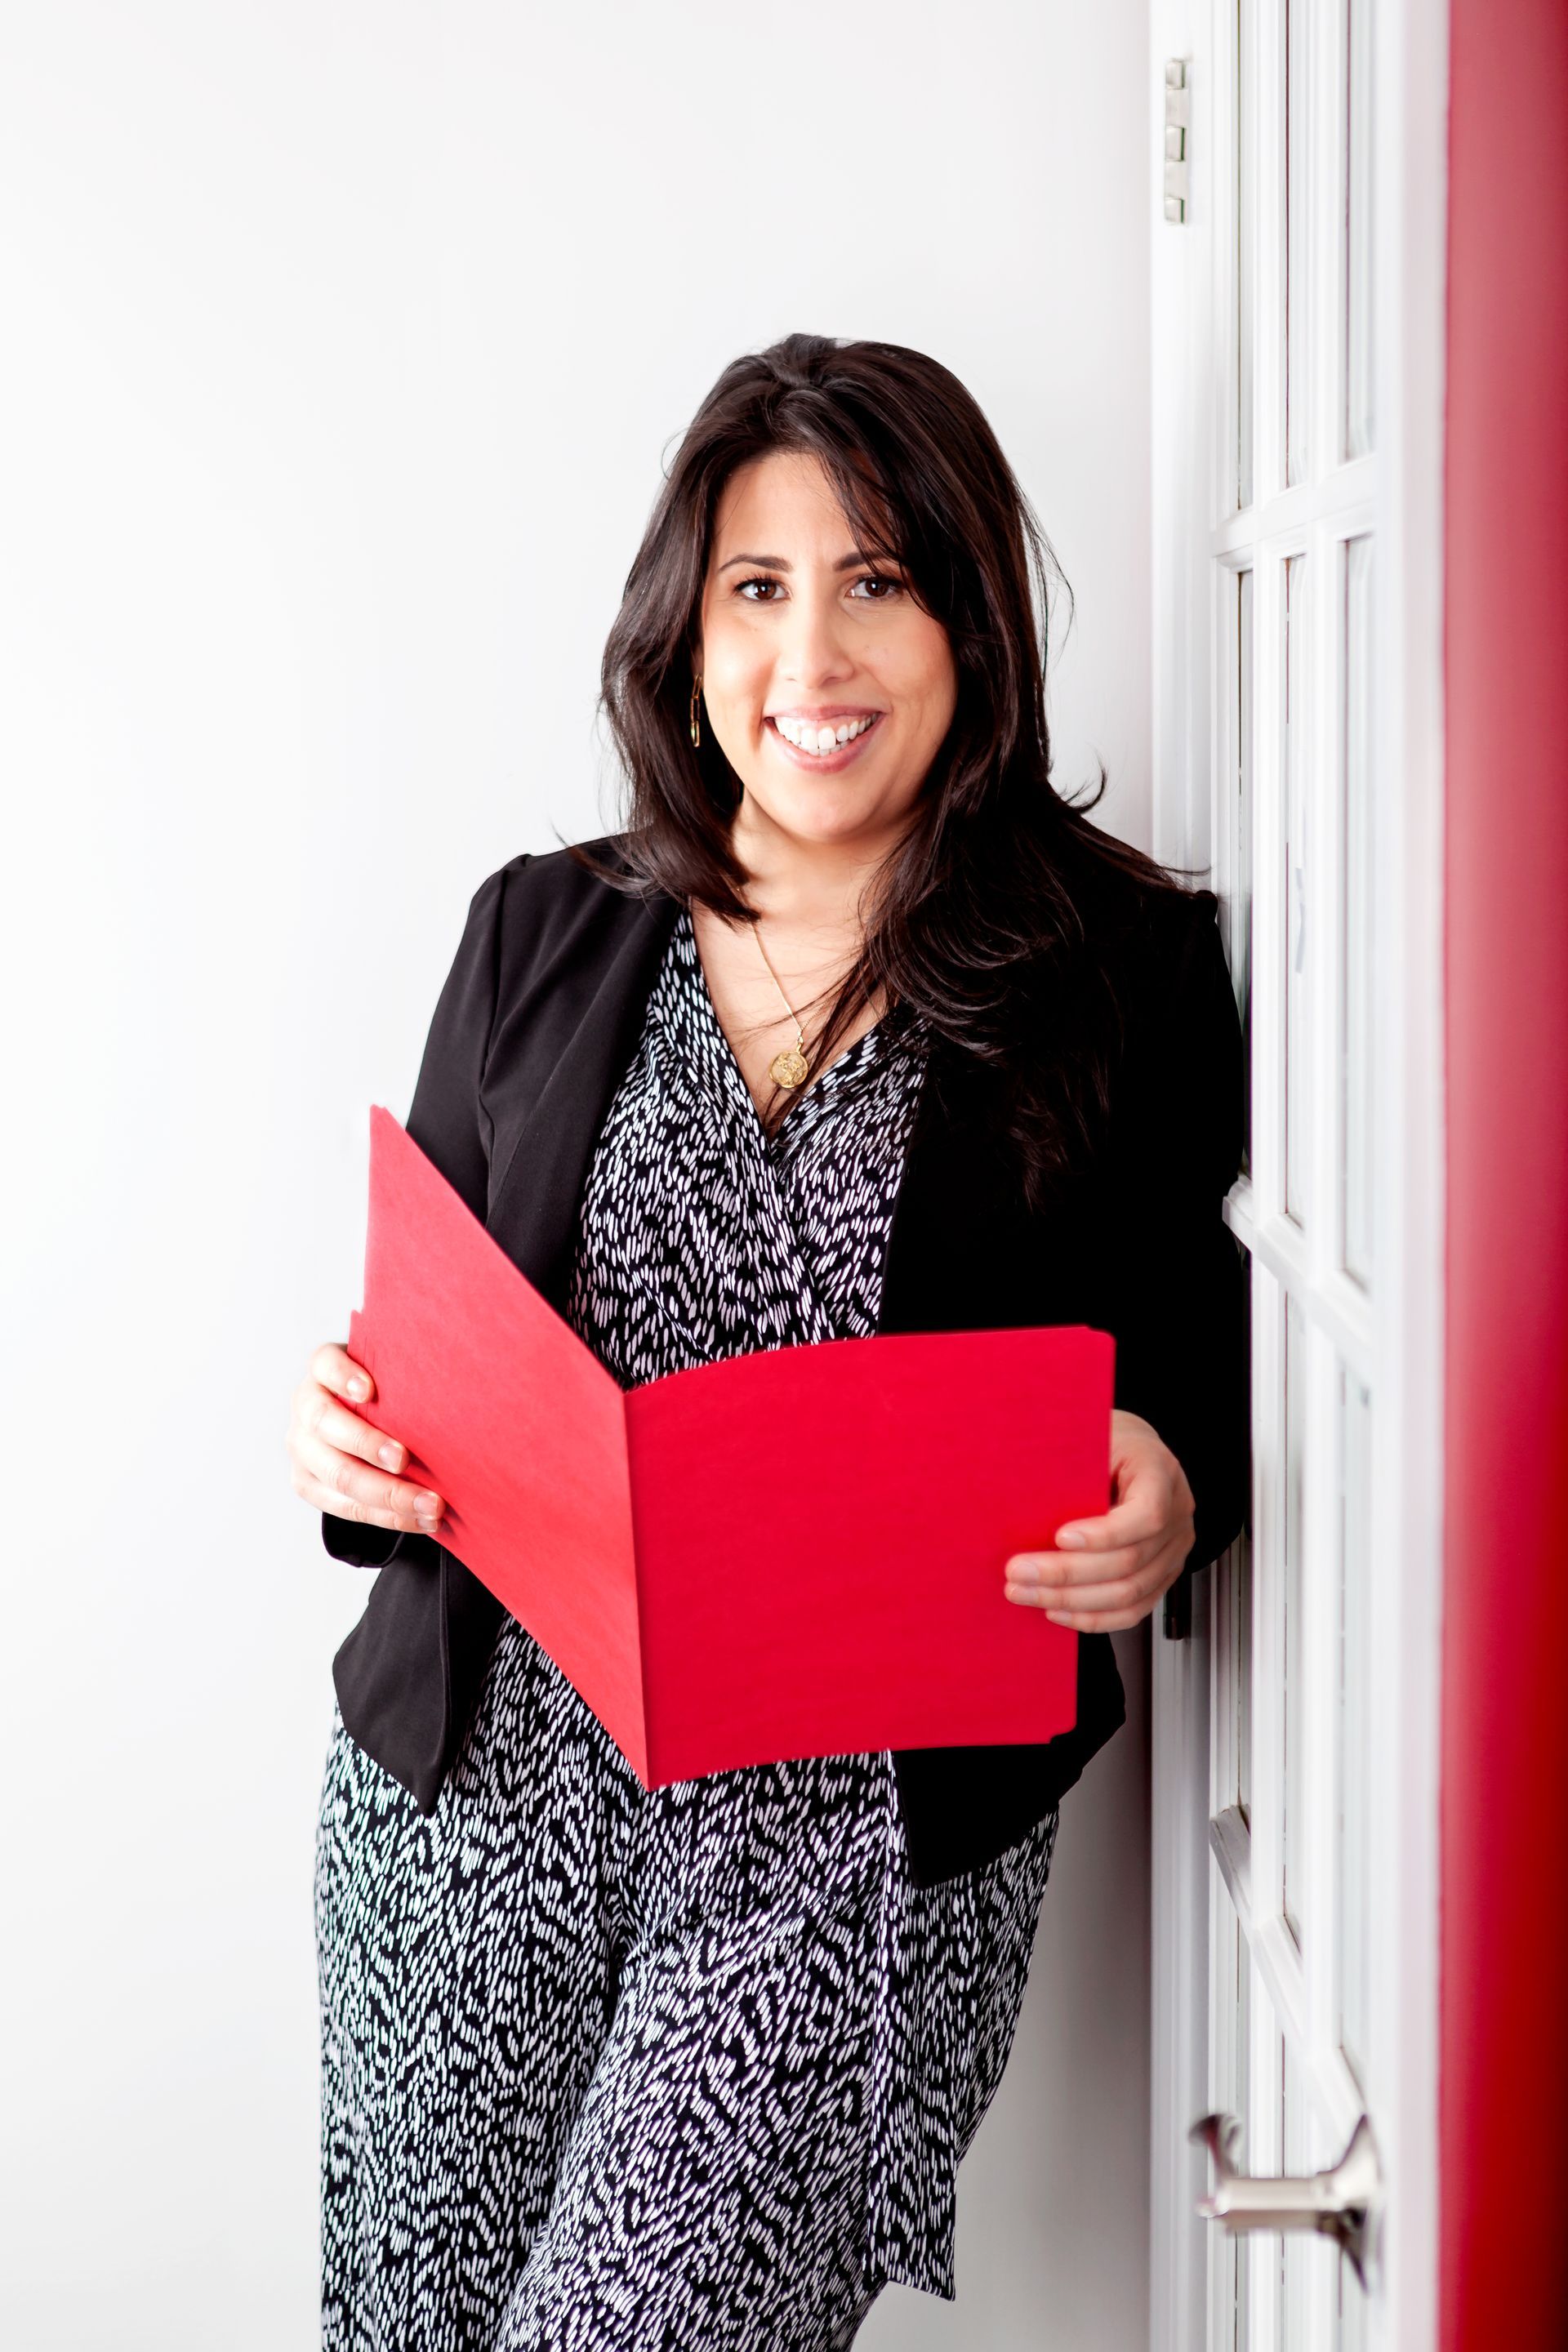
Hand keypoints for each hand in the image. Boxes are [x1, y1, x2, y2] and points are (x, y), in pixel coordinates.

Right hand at [286, 1342, 446, 1537]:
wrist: (357, 1423)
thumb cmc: (386, 1394)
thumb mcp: (390, 1376)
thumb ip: (405, 1378)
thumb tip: (458, 1388)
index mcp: (322, 1371)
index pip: (325, 1364)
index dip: (342, 1376)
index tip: (369, 1390)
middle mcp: (305, 1406)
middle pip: (326, 1425)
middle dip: (368, 1444)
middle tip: (405, 1460)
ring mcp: (301, 1447)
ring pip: (338, 1475)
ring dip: (388, 1494)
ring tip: (431, 1506)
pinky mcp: (306, 1483)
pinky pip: (344, 1507)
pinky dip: (387, 1517)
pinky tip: (420, 1520)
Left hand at [1003, 1410, 1195, 1631]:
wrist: (1131, 1451)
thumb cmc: (1107, 1441)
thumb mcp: (1088, 1436)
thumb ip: (1069, 1464)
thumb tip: (1018, 1492)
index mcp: (1160, 1471)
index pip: (1146, 1513)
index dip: (1104, 1534)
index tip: (1059, 1537)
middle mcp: (1177, 1513)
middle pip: (1130, 1560)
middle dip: (1067, 1573)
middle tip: (1019, 1572)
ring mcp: (1173, 1548)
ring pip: (1129, 1593)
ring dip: (1071, 1600)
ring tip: (1027, 1593)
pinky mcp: (1162, 1575)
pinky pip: (1133, 1610)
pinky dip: (1092, 1617)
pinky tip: (1057, 1610)